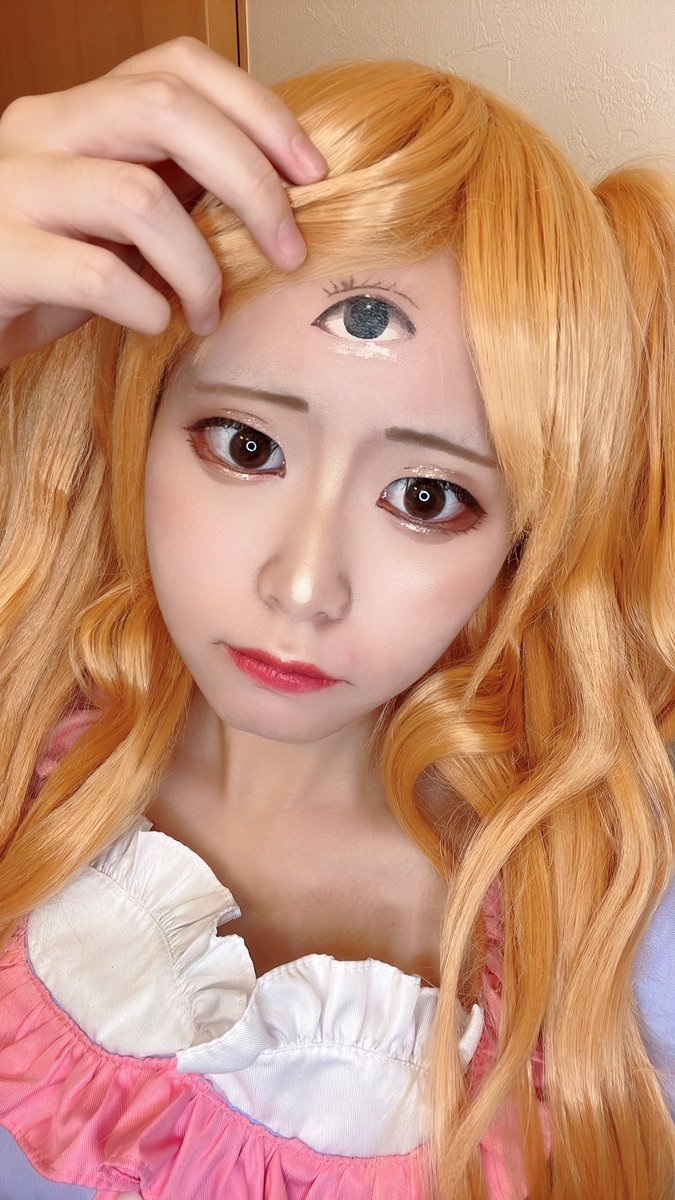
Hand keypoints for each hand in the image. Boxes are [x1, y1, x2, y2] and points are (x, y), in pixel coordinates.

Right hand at [0, 36, 326, 366]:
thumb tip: (278, 190)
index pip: (178, 67)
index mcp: (78, 111)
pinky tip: (155, 324)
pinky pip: (94, 273)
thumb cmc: (51, 272)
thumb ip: (175, 189)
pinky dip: (145, 305)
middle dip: (250, 182)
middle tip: (287, 251)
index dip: (258, 111)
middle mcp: (40, 130)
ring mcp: (12, 188)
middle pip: (166, 109)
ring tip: (207, 312)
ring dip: (199, 267)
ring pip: (138, 197)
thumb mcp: (115, 220)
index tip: (312, 174)